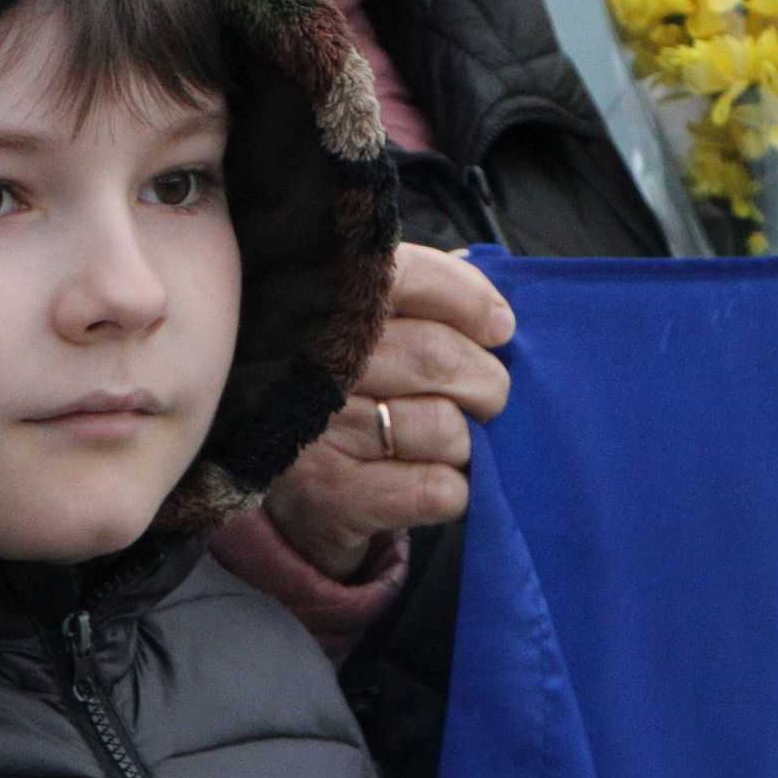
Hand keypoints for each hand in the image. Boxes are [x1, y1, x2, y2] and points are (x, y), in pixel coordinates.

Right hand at [263, 244, 515, 579]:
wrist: (280, 499)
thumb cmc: (342, 399)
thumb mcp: (363, 337)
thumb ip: (419, 307)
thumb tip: (495, 318)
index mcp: (314, 304)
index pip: (407, 277)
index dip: (467, 299)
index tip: (498, 328)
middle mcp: (305, 361)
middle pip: (436, 355)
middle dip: (485, 381)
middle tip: (487, 397)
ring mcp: (313, 432)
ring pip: (444, 426)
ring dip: (465, 442)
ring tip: (445, 445)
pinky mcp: (330, 497)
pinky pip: (436, 488)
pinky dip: (452, 490)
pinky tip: (426, 482)